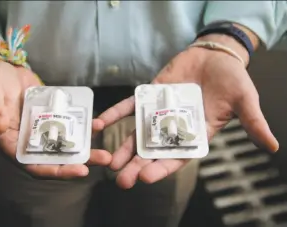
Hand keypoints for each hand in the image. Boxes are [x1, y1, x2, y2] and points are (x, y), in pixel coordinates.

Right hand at [0, 60, 110, 177]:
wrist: (5, 68)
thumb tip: (0, 128)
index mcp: (13, 143)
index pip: (34, 165)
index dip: (56, 171)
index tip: (81, 170)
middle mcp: (30, 141)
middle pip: (56, 159)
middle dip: (79, 163)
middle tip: (104, 160)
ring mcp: (43, 130)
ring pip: (66, 146)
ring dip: (86, 150)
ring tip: (106, 152)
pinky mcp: (53, 118)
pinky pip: (69, 127)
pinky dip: (84, 128)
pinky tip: (98, 124)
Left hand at [96, 39, 278, 188]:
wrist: (214, 56)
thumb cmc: (231, 80)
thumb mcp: (244, 101)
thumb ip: (252, 122)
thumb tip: (272, 145)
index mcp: (195, 135)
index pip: (178, 157)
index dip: (163, 168)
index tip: (147, 178)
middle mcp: (173, 129)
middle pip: (153, 151)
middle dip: (138, 165)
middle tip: (122, 180)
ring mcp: (158, 114)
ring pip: (137, 134)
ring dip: (123, 147)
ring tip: (109, 162)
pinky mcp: (148, 97)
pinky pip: (128, 107)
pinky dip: (114, 114)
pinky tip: (100, 123)